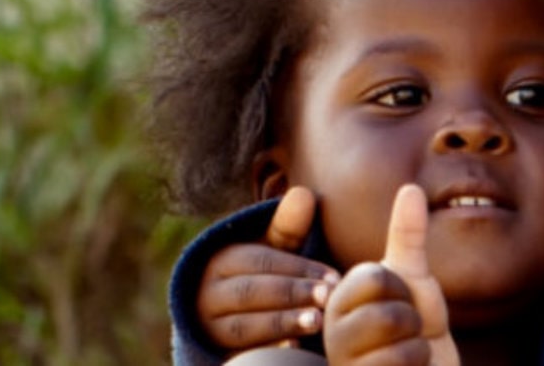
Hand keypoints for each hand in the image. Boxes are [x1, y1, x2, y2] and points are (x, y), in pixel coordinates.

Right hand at [199, 187, 342, 350]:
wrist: (226, 316)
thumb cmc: (261, 276)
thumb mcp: (271, 251)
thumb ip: (287, 228)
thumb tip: (304, 194)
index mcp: (223, 259)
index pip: (262, 262)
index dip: (300, 269)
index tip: (334, 278)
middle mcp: (209, 292)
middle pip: (252, 292)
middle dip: (293, 295)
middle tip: (329, 299)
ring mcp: (209, 325)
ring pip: (244, 325)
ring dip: (282, 323)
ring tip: (317, 322)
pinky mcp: (215, 351)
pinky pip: (239, 353)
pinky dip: (266, 350)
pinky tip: (293, 348)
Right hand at [322, 185, 459, 365]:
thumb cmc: (416, 330)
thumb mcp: (413, 280)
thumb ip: (408, 236)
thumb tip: (412, 187)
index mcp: (338, 296)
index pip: (376, 276)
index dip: (402, 290)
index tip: (398, 304)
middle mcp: (329, 328)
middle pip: (385, 306)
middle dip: (411, 319)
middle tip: (405, 332)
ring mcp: (341, 358)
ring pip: (392, 334)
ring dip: (415, 344)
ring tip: (405, 353)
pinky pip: (397, 362)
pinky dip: (416, 365)